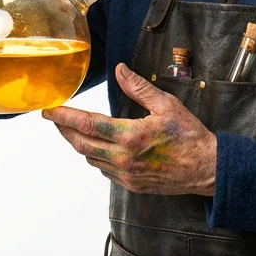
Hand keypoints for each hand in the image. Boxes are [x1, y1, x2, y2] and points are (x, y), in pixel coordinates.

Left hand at [42, 63, 217, 195]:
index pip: (86, 124)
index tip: (49, 111)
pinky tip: (99, 146)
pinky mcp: (131, 185)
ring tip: (74, 129)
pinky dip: (96, 156)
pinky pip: (104, 170)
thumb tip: (120, 70)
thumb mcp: (166, 105)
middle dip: (64, 129)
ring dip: (79, 143)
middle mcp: (123, 158)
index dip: (64, 117)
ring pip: (90, 158)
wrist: (207, 169)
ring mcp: (126, 174)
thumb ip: (138, 88)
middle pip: (81, 144)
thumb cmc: (189, 137)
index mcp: (130, 136)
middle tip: (55, 118)